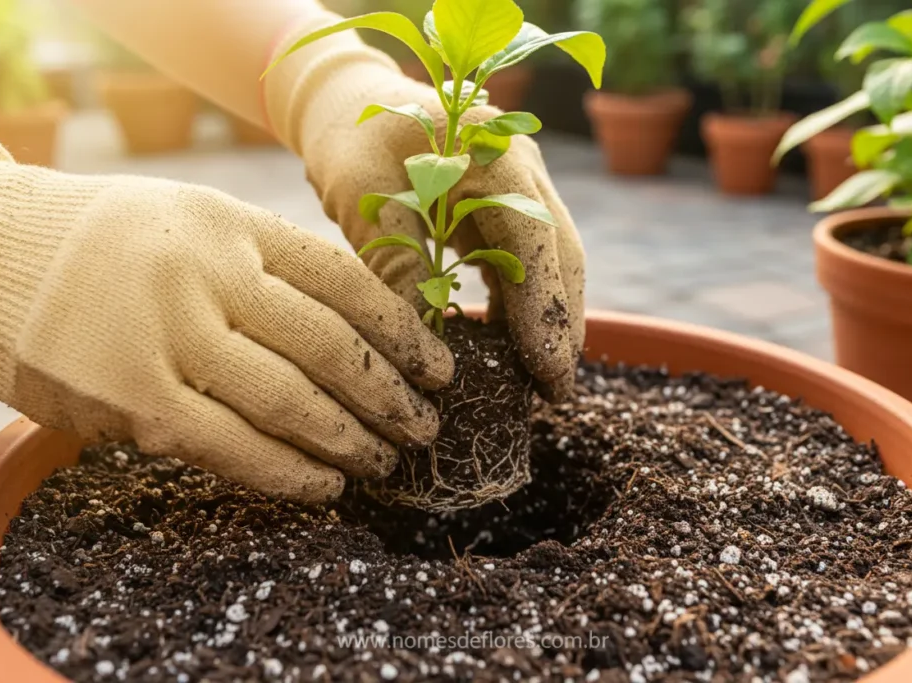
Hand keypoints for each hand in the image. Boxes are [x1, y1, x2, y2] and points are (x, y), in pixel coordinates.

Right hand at [0, 141, 453, 502]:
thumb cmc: (103, 242)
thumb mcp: (192, 221)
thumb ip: (267, 264)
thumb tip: (359, 325)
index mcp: (233, 224)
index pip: (345, 280)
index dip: (404, 331)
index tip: (441, 366)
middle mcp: (209, 274)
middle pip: (331, 345)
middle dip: (391, 394)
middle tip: (427, 424)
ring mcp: (170, 337)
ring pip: (290, 400)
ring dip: (350, 439)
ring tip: (386, 460)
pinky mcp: (133, 401)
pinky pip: (231, 447)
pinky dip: (287, 473)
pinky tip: (324, 486)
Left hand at [299, 70, 584, 400]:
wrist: (350, 102)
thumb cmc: (352, 142)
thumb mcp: (367, 201)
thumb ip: (400, 264)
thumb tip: (425, 345)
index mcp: (494, 155)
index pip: (535, 241)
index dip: (544, 309)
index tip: (546, 370)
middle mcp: (522, 167)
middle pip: (561, 254)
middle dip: (561, 324)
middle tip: (553, 393)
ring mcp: (521, 183)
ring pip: (553, 260)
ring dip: (548, 317)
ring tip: (538, 381)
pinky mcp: (506, 203)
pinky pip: (527, 259)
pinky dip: (523, 302)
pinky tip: (510, 345)